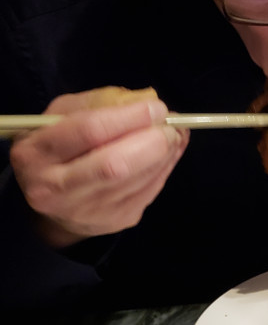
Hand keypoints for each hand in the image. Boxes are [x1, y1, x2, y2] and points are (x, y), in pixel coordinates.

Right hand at [9, 90, 188, 245]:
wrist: (51, 199)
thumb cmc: (61, 145)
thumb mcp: (63, 115)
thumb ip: (99, 103)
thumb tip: (147, 103)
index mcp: (37, 152)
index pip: (91, 131)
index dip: (131, 117)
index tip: (156, 108)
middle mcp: (54, 188)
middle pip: (115, 164)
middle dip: (153, 140)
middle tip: (170, 126)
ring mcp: (85, 210)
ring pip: (138, 179)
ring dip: (166, 153)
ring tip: (172, 136)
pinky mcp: (113, 221)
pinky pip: (150, 190)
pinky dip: (166, 167)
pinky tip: (169, 153)